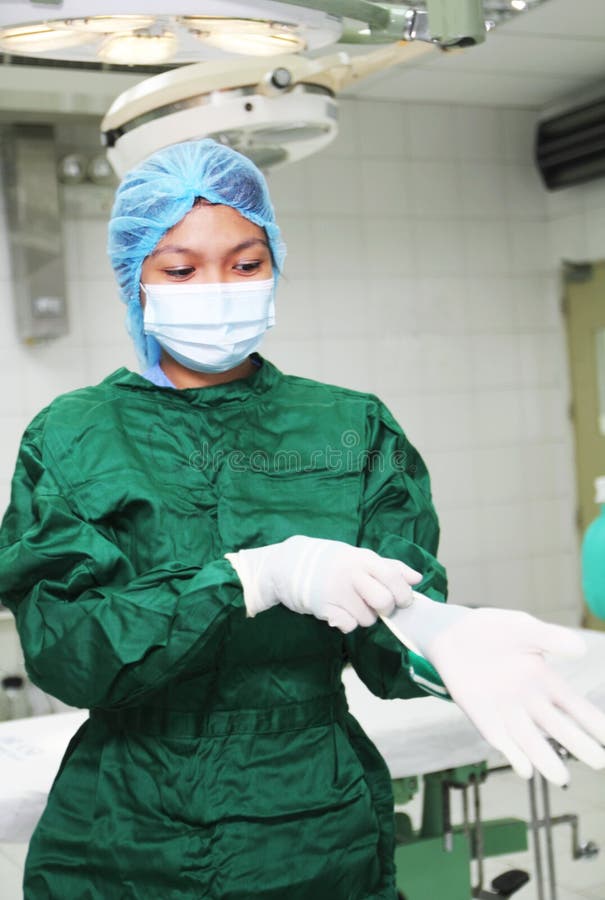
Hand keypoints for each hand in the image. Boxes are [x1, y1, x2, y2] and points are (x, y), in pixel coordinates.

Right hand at [226, 536, 421, 631]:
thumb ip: (389, 566)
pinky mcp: (323, 607)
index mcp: (362, 558)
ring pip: (367, 619)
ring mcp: (336, 591)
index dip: (403, 593)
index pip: (393, 576)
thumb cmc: (329, 561)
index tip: (403, 600)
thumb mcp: (357, 557)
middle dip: (385, 610)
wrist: (287, 564)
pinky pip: (348, 626)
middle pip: (384, 603)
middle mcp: (350, 573)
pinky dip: (346, 623)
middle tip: (376, 606)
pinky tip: (338, 612)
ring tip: (350, 605)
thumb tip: (417, 578)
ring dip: (363, 617)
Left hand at [388, 598, 604, 785]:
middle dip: (577, 743)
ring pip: (530, 740)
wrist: (452, 633)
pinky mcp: (482, 716)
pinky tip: (524, 768)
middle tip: (597, 762)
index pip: (573, 704)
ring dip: (544, 758)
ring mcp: (505, 711)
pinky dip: (511, 753)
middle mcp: (528, 700)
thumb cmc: (493, 630)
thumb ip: (549, 638)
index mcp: (544, 679)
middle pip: (556, 727)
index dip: (592, 721)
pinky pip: (499, 738)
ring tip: (560, 777)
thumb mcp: (523, 628)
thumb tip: (581, 649)